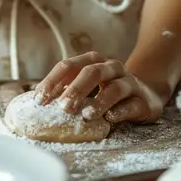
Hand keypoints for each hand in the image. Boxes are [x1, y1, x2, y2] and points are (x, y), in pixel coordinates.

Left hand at [35, 51, 166, 123]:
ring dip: (99, 101)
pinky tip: (110, 119)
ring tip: (85, 115)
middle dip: (75, 89)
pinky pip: (131, 105)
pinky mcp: (142, 101)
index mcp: (92, 61)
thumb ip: (66, 89)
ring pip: (114, 88)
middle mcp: (111, 67)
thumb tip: (34, 100)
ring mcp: (128, 83)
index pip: (69, 66)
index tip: (38, 99)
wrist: (147, 93)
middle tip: (62, 107)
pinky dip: (120, 111)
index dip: (53, 81)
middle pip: (91, 72)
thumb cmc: (107, 90)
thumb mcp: (88, 85)